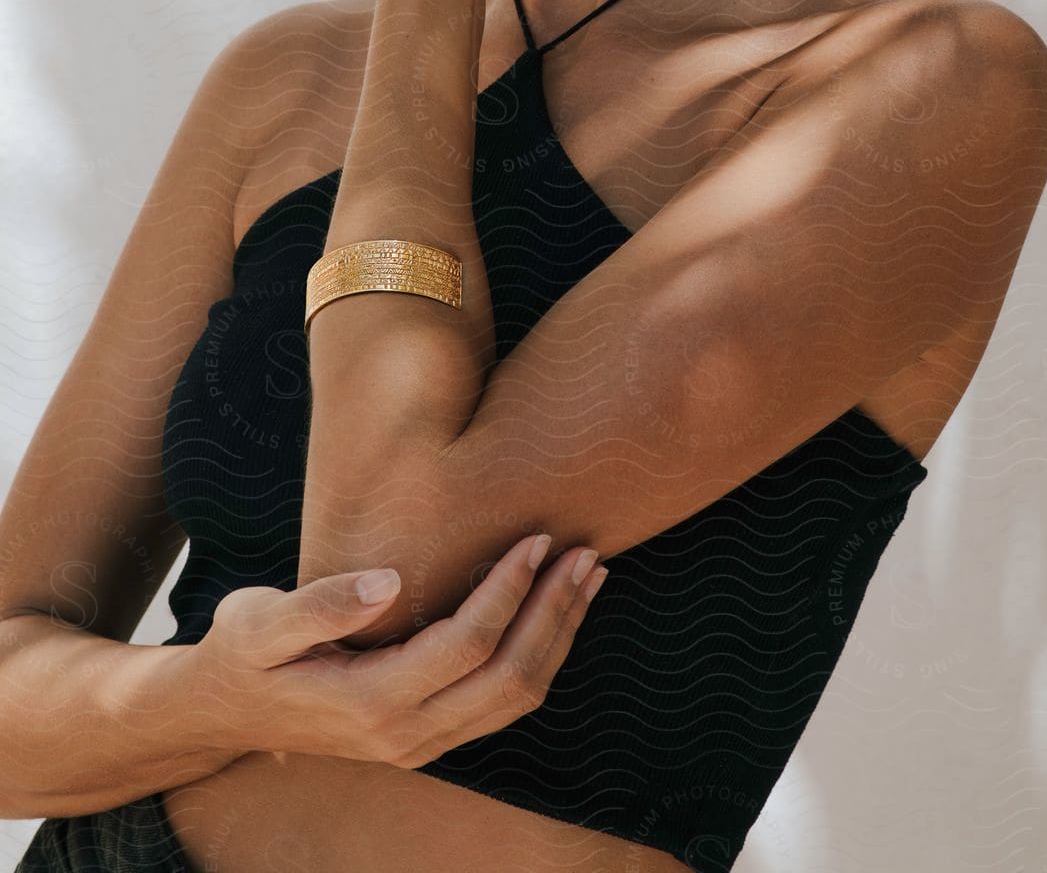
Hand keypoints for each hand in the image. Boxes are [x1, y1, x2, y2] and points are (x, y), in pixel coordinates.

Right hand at [187, 534, 607, 770]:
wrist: (221, 713)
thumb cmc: (241, 652)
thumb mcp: (259, 622)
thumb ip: (320, 605)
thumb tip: (389, 581)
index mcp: (371, 702)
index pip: (467, 645)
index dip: (509, 590)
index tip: (537, 538)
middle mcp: (406, 734)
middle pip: (510, 679)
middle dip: (555, 612)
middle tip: (587, 553)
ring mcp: (421, 742)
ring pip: (517, 698)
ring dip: (559, 634)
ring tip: (590, 576)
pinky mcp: (429, 734)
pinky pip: (502, 703)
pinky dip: (541, 655)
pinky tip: (555, 612)